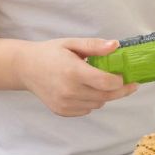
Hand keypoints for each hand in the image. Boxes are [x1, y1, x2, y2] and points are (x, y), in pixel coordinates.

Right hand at [16, 38, 138, 116]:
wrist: (25, 68)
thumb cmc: (50, 53)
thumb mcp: (72, 43)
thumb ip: (95, 46)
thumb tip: (116, 45)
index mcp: (73, 72)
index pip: (106, 83)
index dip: (121, 81)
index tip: (128, 76)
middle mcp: (69, 91)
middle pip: (106, 96)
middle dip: (120, 91)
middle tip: (128, 84)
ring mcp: (65, 103)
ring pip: (97, 104)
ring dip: (104, 95)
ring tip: (99, 83)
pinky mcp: (62, 111)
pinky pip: (86, 110)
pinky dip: (91, 101)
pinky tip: (85, 90)